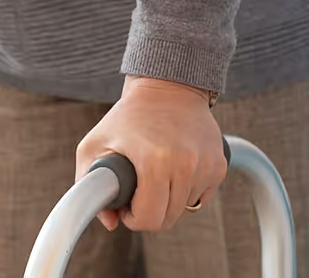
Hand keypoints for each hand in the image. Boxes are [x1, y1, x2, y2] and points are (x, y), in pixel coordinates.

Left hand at [75, 76, 226, 233]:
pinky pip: (201, 196)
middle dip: (150, 211)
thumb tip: (111, 223)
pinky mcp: (219, 163)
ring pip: (185, 208)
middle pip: (167, 219)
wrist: (167, 85)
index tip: (127, 203)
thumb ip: (89, 188)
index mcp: (154, 161)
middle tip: (140, 189)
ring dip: (169, 200)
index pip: (148, 219)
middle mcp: (185, 163)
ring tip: (157, 174)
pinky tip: (176, 168)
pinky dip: (188, 190)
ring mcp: (206, 163)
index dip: (132, 217)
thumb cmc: (128, 117)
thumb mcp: (95, 144)